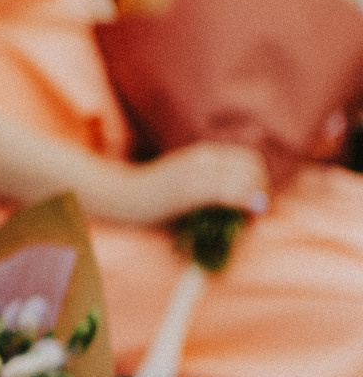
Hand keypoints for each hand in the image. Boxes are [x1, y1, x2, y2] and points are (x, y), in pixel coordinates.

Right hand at [81, 141, 268, 225]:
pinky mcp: (190, 190)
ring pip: (245, 181)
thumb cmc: (148, 196)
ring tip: (245, 221)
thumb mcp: (182, 181)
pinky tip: (238, 220)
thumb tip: (235, 205)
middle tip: (254, 214)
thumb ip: (207, 187)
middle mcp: (203, 159)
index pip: (248, 160)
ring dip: (252, 201)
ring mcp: (197, 173)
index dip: (257, 180)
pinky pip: (229, 194)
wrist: (118, 197)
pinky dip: (240, 206)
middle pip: (251, 169)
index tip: (253, 201)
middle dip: (259, 190)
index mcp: (203, 155)